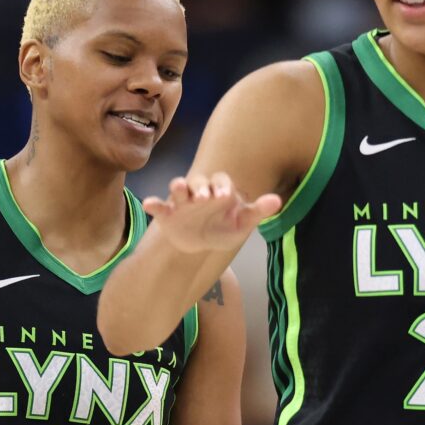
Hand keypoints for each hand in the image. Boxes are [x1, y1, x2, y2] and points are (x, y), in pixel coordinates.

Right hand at [139, 173, 279, 255]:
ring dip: (178, 187)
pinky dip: (153, 204)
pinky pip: (159, 206)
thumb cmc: (224, 228)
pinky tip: (148, 204)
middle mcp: (199, 191)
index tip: (224, 197)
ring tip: (177, 187)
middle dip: (201, 188)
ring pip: (179, 189)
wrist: (201, 243)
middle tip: (204, 198)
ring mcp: (182, 202)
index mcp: (219, 190)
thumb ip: (258, 211)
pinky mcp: (167, 214)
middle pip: (199, 181)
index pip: (222, 182)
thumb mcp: (242, 224)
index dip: (222, 187)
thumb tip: (277, 200)